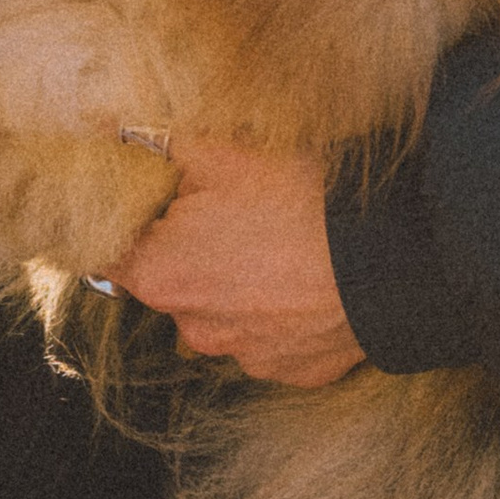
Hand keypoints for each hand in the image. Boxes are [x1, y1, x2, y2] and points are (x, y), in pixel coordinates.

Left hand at [108, 140, 364, 388]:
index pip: (112, 253)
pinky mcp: (292, 371)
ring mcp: (244, 355)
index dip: (130, 222)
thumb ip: (156, 144)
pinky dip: (282, 312)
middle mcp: (192, 328)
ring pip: (224, 312)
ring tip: (282, 242)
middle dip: (191, 248)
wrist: (392, 256)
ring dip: (239, 283)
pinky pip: (272, 338)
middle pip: (172, 282)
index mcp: (161, 274)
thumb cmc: (300, 199)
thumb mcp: (223, 152)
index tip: (155, 199)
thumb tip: (107, 127)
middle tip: (235, 208)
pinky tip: (310, 277)